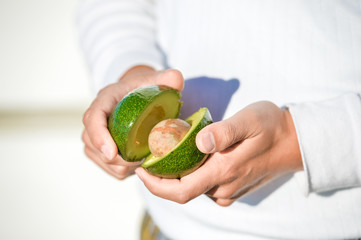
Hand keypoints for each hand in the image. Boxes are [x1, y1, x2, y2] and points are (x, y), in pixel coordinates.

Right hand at [82, 66, 183, 179]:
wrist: (136, 98)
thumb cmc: (146, 89)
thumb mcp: (156, 80)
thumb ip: (167, 78)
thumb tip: (176, 79)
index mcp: (105, 100)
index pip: (92, 118)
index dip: (98, 136)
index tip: (111, 153)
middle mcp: (95, 119)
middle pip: (93, 145)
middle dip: (116, 159)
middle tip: (142, 160)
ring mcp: (95, 137)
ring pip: (102, 160)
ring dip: (123, 166)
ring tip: (145, 160)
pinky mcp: (101, 151)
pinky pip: (110, 168)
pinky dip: (126, 170)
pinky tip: (142, 164)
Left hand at [135, 101, 302, 205]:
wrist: (295, 141)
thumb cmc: (271, 126)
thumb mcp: (250, 121)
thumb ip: (225, 132)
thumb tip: (200, 142)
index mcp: (223, 171)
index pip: (180, 191)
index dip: (155, 185)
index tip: (140, 169)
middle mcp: (224, 186)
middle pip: (182, 192)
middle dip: (160, 180)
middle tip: (146, 159)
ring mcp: (229, 189)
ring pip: (193, 189)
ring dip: (174, 177)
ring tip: (163, 155)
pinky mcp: (233, 187)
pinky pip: (204, 187)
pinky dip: (190, 176)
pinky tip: (186, 160)